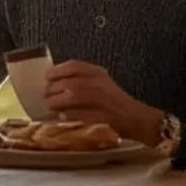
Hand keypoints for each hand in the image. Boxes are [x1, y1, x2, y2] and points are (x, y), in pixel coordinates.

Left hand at [44, 60, 162, 146]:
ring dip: (56, 102)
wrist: (138, 120)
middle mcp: (99, 84)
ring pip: (72, 96)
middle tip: (47, 96)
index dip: (56, 71)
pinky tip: (62, 116)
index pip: (73, 65)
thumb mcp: (100, 82)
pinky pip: (79, 114)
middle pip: (68, 82)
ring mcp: (102, 100)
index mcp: (98, 73)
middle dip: (52, 90)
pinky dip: (67, 115)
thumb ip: (80, 78)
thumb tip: (52, 82)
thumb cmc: (114, 101)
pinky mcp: (103, 117)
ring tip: (51, 106)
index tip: (48, 78)